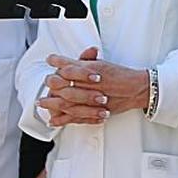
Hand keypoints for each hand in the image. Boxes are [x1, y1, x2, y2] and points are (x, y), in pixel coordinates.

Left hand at [35, 48, 149, 124]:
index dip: (57, 62)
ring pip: (65, 101)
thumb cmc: (121, 76)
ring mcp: (90, 99)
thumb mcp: (104, 63)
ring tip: (41, 103)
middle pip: (63, 83)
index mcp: (91, 69)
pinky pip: (74, 117)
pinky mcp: (93, 111)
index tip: (50, 60)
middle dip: (52, 82)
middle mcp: (89, 83)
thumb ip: (88, 60)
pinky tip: (53, 120)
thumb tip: (74, 58)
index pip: (68, 65)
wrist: (136, 89)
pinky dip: (62, 120)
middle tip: (46, 82)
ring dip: (51, 102)